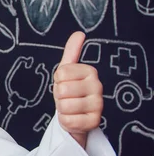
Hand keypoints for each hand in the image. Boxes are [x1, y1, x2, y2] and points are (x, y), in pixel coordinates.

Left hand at [53, 32, 102, 147]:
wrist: (76, 114)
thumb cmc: (70, 90)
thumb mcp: (68, 70)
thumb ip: (72, 52)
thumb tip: (79, 33)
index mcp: (90, 72)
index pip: (61, 73)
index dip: (58, 80)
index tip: (65, 83)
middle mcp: (98, 87)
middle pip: (62, 90)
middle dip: (59, 96)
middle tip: (67, 97)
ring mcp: (98, 105)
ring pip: (64, 106)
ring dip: (62, 109)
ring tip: (70, 107)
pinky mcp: (94, 122)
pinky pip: (68, 120)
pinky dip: (66, 121)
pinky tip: (73, 117)